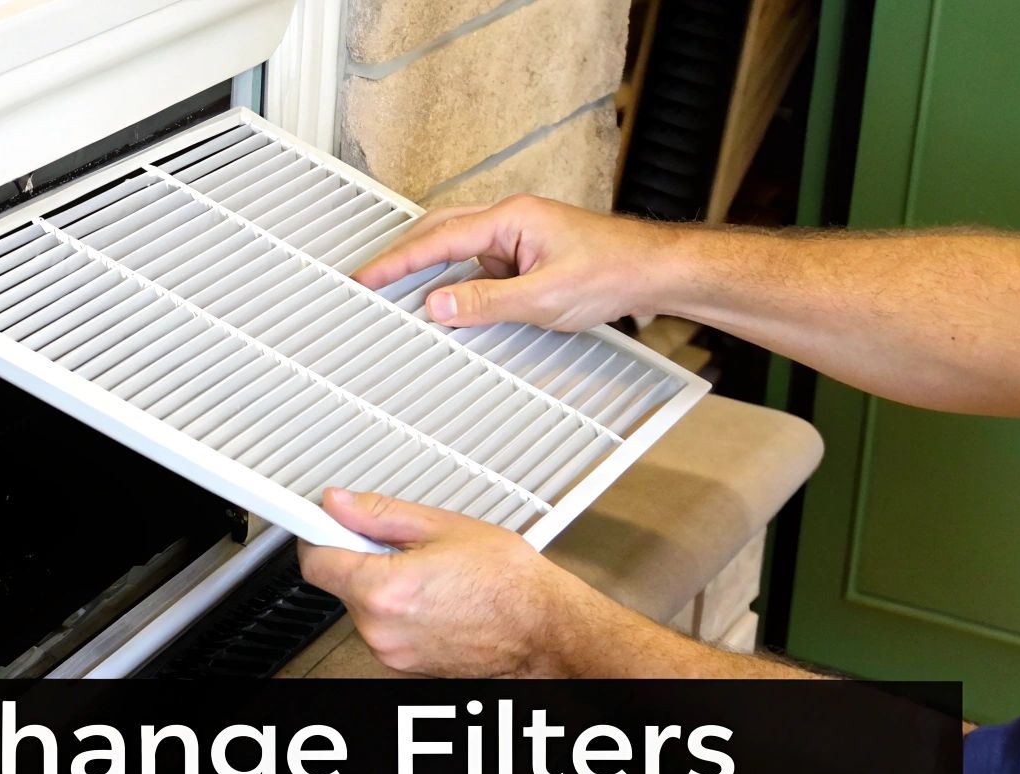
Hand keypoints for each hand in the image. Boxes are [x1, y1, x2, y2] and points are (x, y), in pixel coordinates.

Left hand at [297, 488, 618, 676]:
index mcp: (384, 591)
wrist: (543, 628)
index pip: (314, 560)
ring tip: (431, 574)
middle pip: (340, 582)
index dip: (317, 532)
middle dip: (363, 557)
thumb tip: (338, 503)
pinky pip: (383, 627)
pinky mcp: (402, 667)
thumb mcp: (442, 526)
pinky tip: (435, 598)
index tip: (319, 519)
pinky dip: (398, 610)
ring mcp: (390, 653)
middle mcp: (379, 630)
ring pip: (362, 605)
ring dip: (383, 585)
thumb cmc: (508, 582)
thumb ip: (379, 513)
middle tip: (406, 545)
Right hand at [352, 194, 677, 331]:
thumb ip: (486, 303)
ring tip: (404, 296)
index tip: (367, 277)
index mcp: (511, 217)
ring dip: (434, 271)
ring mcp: (518, 238)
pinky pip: (480, 268)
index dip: (398, 261)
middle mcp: (510, 220)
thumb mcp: (543, 298)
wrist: (652, 272)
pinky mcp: (526, 257)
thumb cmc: (612, 271)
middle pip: (439, 231)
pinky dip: (462, 286)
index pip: (439, 239)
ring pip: (459, 249)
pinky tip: (458, 308)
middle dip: (404, 256)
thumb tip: (439, 306)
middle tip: (370, 281)